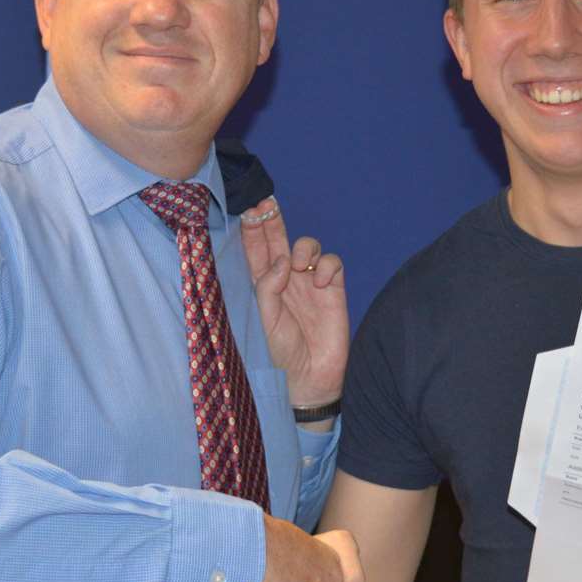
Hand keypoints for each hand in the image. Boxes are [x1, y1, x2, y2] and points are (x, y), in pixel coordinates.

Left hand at [241, 197, 346, 408]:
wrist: (310, 378)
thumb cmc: (279, 353)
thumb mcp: (264, 319)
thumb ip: (268, 286)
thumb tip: (283, 258)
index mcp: (262, 284)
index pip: (255, 249)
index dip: (252, 229)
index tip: (248, 209)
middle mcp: (285, 279)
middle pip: (278, 239)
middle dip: (272, 220)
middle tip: (266, 204)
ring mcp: (309, 282)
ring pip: (307, 246)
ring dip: (303, 247)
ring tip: (298, 266)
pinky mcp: (333, 289)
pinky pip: (332, 263)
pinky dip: (326, 266)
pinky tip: (319, 284)